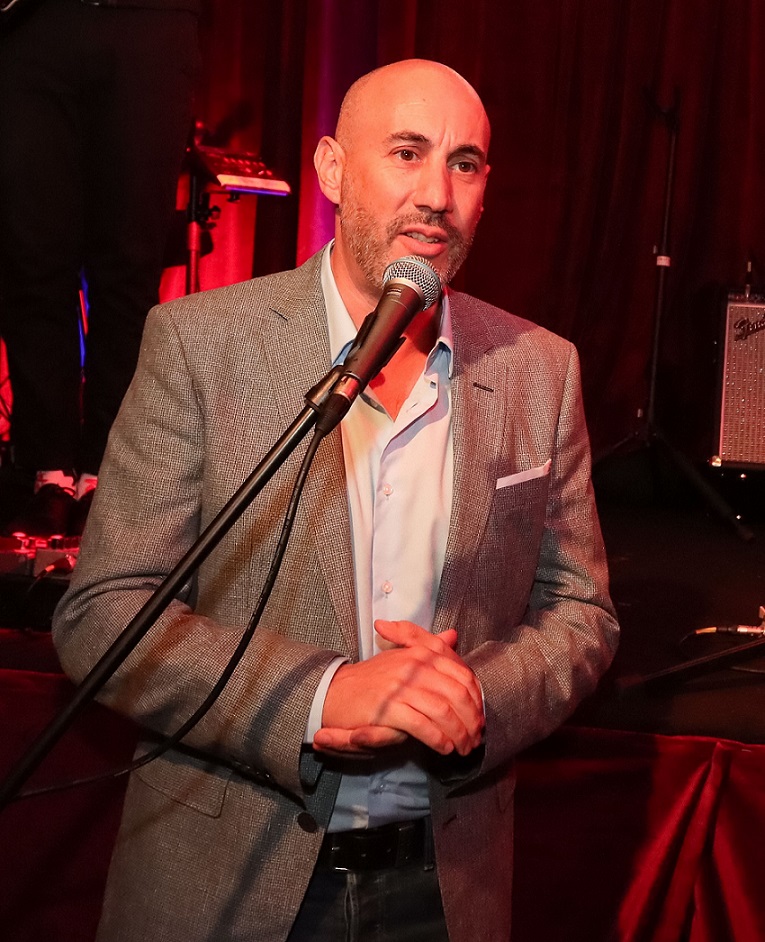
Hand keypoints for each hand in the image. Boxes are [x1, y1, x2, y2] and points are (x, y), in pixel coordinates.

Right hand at [313, 621, 483, 755]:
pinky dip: (438, 739)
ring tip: (462, 748)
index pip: (462, 675)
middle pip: (457, 695)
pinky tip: (444, 748)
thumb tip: (453, 635)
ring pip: (442, 712)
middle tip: (475, 738)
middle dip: (471, 721)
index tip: (479, 717)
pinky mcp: (388, 708)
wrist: (337, 692)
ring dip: (458, 734)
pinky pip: (422, 726)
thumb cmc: (374, 677)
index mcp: (421, 653)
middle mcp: (414, 666)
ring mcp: (401, 686)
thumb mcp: (403, 655)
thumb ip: (429, 646)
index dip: (476, 699)